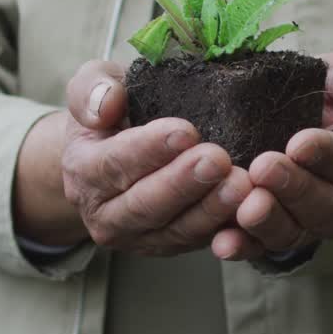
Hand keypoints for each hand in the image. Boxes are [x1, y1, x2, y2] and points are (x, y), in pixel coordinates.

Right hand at [59, 60, 253, 256]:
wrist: (109, 155)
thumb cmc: (110, 116)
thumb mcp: (92, 87)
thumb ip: (92, 89)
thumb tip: (107, 105)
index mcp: (83, 170)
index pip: (114, 163)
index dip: (149, 149)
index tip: (185, 131)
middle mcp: (104, 213)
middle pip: (145, 204)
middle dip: (184, 183)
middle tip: (218, 160)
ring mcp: (137, 236)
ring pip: (175, 229)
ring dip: (210, 210)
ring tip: (241, 184)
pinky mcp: (168, 245)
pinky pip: (198, 243)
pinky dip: (225, 229)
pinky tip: (249, 209)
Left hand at [210, 52, 332, 260]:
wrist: (267, 117)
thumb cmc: (309, 98)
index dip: (325, 154)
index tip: (298, 143)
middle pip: (322, 206)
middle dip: (293, 188)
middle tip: (264, 168)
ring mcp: (301, 226)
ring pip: (291, 232)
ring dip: (268, 221)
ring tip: (246, 207)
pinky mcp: (267, 239)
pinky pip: (256, 248)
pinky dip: (241, 246)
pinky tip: (223, 242)